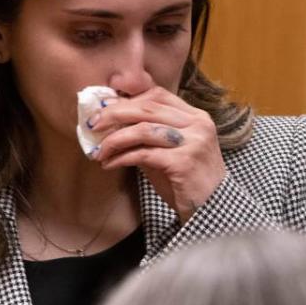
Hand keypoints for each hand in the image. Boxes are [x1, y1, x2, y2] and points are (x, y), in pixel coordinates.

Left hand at [89, 86, 225, 221]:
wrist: (212, 209)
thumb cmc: (187, 181)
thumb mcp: (170, 151)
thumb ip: (148, 135)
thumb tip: (111, 124)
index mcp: (196, 116)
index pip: (158, 94)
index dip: (128, 99)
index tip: (105, 107)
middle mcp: (198, 124)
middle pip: (148, 107)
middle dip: (115, 113)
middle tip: (93, 124)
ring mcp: (193, 142)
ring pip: (143, 129)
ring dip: (115, 139)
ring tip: (99, 151)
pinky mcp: (184, 162)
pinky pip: (144, 154)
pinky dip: (122, 158)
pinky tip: (110, 164)